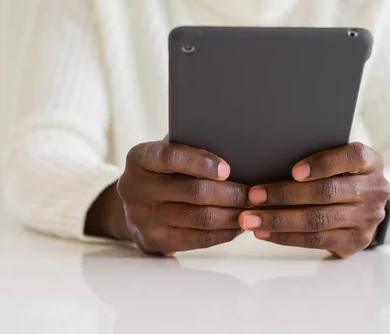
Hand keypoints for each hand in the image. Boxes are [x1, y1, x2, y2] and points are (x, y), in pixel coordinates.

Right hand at [85, 138, 249, 255]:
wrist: (134, 207)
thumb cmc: (164, 173)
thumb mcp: (168, 154)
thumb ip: (191, 149)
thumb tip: (237, 148)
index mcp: (140, 158)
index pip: (170, 157)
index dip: (201, 162)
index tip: (228, 169)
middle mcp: (135, 187)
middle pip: (193, 192)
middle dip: (231, 193)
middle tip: (255, 193)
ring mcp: (142, 217)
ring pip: (200, 218)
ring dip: (233, 214)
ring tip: (252, 209)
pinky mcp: (154, 241)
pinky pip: (198, 239)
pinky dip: (224, 232)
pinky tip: (238, 225)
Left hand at [238, 143, 389, 257]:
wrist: (365, 204)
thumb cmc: (340, 173)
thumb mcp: (339, 159)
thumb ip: (317, 156)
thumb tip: (267, 157)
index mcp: (371, 162)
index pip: (352, 157)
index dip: (323, 164)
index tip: (294, 171)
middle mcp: (375, 190)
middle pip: (326, 193)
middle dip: (285, 195)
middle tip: (253, 196)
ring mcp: (367, 219)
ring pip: (317, 221)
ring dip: (279, 220)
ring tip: (251, 219)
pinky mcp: (355, 241)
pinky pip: (316, 240)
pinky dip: (286, 237)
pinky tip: (264, 233)